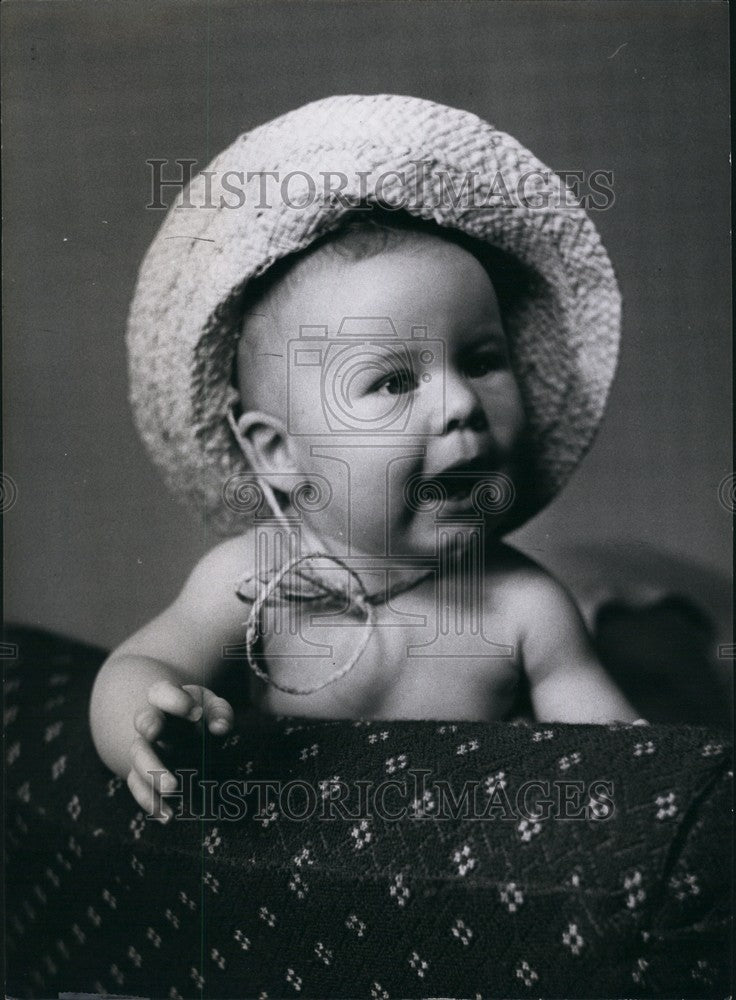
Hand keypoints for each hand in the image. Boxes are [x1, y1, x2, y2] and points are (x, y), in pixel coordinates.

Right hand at [127, 681, 233, 821]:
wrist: (179, 729)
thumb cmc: (200, 715)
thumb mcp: (212, 706)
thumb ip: (220, 713)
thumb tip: (220, 728)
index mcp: (166, 698)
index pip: (160, 691)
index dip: (174, 700)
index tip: (194, 712)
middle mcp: (151, 721)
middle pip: (143, 721)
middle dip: (152, 732)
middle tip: (170, 730)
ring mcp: (145, 747)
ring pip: (137, 756)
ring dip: (152, 772)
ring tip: (174, 788)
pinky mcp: (143, 773)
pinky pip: (138, 786)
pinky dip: (151, 802)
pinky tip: (169, 816)